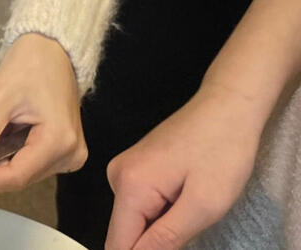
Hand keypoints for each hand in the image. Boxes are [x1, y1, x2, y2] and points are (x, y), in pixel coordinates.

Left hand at [0, 33, 85, 193]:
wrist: (51, 48)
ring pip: (25, 171)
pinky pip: (32, 162)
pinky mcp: (65, 148)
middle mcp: (70, 152)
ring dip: (0, 162)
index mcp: (60, 140)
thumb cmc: (31, 64)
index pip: (16, 176)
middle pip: (21, 176)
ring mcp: (70, 152)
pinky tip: (3, 138)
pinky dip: (12, 155)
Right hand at [104, 83, 263, 249]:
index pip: (118, 245)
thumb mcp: (203, 205)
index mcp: (129, 186)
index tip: (176, 246)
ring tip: (192, 214)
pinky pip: (141, 207)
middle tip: (191, 229)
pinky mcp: (136, 167)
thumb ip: (166, 239)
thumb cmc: (221, 153)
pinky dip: (161, 216)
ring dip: (160, 232)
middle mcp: (117, 177)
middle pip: (125, 234)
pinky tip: (185, 202)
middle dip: (154, 247)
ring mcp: (125, 169)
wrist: (226, 107)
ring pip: (134, 222)